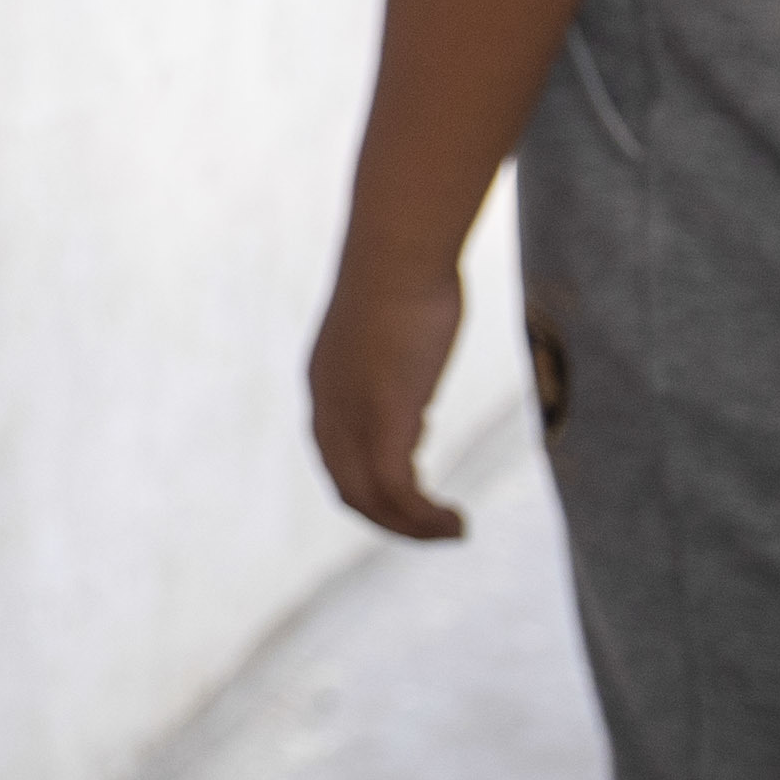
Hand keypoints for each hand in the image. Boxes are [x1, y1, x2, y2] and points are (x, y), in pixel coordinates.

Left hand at [307, 251, 470, 540]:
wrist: (399, 248)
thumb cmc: (406, 269)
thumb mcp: (392, 325)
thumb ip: (395, 361)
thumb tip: (414, 384)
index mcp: (325, 383)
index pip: (336, 457)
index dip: (369, 486)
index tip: (413, 494)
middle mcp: (328, 405)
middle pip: (347, 489)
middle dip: (390, 519)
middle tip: (435, 529)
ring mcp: (352, 413)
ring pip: (371, 498)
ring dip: (412, 527)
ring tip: (454, 531)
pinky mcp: (384, 416)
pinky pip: (397, 489)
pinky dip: (423, 517)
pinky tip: (454, 520)